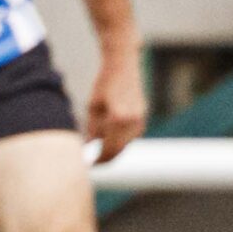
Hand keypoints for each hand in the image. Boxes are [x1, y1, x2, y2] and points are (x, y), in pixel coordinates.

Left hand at [85, 48, 146, 164]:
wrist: (123, 66)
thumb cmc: (104, 85)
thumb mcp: (93, 107)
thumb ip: (92, 129)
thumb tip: (89, 147)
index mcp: (117, 119)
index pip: (109, 149)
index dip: (99, 160)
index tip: (88, 165)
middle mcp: (132, 122)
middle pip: (119, 150)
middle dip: (105, 158)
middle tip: (92, 162)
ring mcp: (140, 120)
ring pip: (125, 144)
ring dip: (112, 148)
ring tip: (97, 149)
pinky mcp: (143, 117)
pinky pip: (130, 135)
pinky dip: (119, 139)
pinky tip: (108, 135)